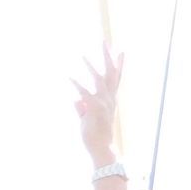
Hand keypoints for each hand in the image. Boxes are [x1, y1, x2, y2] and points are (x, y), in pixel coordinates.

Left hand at [73, 48, 123, 163]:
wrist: (100, 147)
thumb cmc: (94, 135)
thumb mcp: (87, 118)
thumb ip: (81, 108)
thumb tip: (75, 100)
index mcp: (110, 99)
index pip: (116, 78)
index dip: (119, 65)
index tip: (121, 51)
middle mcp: (109, 98)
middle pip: (111, 73)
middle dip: (108, 57)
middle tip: (105, 41)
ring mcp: (103, 102)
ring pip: (99, 79)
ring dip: (91, 67)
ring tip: (83, 56)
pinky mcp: (94, 108)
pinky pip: (84, 93)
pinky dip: (77, 85)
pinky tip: (69, 78)